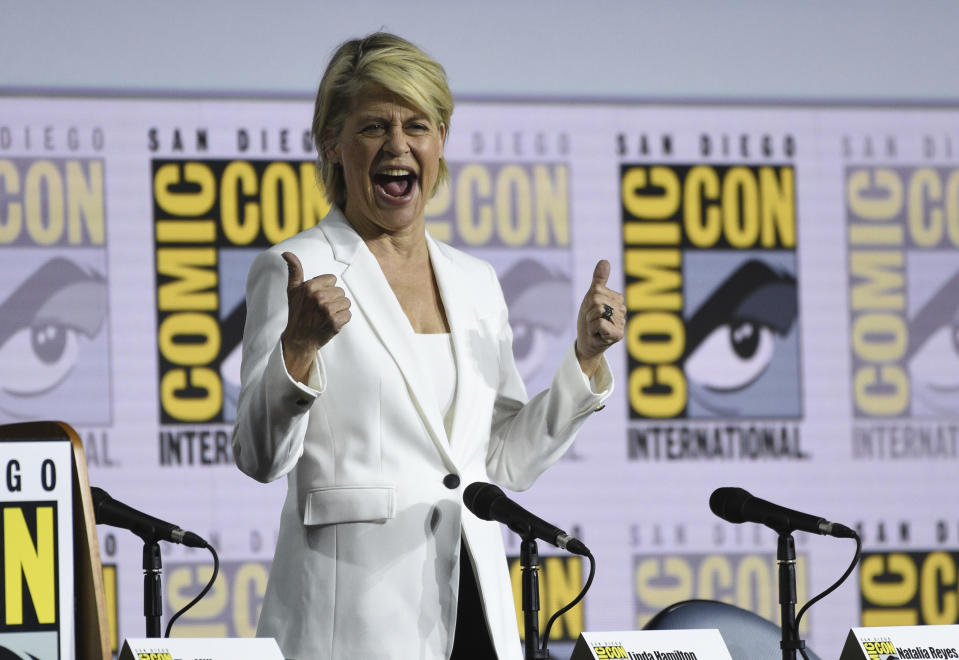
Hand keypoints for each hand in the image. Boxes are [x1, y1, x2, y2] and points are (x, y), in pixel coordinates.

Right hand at [280, 251, 350, 381]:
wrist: (299, 340)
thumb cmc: (297, 313)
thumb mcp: (293, 291)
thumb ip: (294, 271)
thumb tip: (286, 253)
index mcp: (309, 287)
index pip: (332, 279)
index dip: (326, 289)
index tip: (316, 299)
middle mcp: (318, 297)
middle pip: (340, 291)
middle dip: (333, 300)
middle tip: (320, 310)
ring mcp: (327, 311)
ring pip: (346, 302)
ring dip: (338, 310)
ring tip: (326, 316)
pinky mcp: (335, 323)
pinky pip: (348, 314)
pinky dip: (342, 320)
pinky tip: (330, 323)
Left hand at [575, 259, 624, 377]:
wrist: (587, 342)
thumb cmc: (589, 320)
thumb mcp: (592, 297)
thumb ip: (599, 280)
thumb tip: (605, 260)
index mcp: (617, 299)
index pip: (598, 291)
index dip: (589, 301)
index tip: (591, 310)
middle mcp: (622, 310)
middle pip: (597, 301)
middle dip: (588, 312)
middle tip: (592, 321)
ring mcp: (622, 322)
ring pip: (598, 312)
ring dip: (590, 321)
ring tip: (594, 327)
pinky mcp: (618, 334)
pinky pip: (599, 323)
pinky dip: (593, 328)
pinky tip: (597, 334)